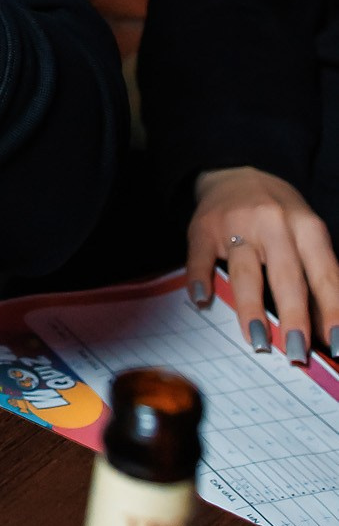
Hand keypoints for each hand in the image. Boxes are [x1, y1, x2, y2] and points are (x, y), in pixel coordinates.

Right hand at [188, 165, 338, 364]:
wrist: (235, 172)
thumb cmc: (278, 216)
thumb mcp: (305, 236)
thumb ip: (314, 280)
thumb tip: (324, 335)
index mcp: (306, 227)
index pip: (324, 274)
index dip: (332, 310)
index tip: (336, 343)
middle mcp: (273, 224)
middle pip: (286, 275)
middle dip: (295, 316)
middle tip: (297, 353)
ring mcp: (236, 224)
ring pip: (245, 271)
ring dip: (251, 308)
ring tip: (258, 342)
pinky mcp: (203, 227)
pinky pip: (200, 257)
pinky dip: (200, 279)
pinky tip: (202, 301)